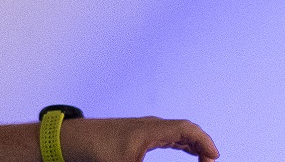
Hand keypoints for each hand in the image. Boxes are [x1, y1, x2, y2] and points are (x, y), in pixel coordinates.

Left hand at [59, 117, 219, 161]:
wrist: (70, 141)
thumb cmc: (95, 152)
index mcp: (149, 129)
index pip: (186, 129)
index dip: (204, 142)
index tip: (214, 157)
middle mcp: (148, 125)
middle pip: (185, 130)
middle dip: (202, 145)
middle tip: (211, 161)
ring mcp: (142, 129)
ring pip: (177, 133)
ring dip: (193, 145)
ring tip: (205, 158)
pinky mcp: (135, 135)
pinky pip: (167, 136)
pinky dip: (181, 144)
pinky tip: (186, 151)